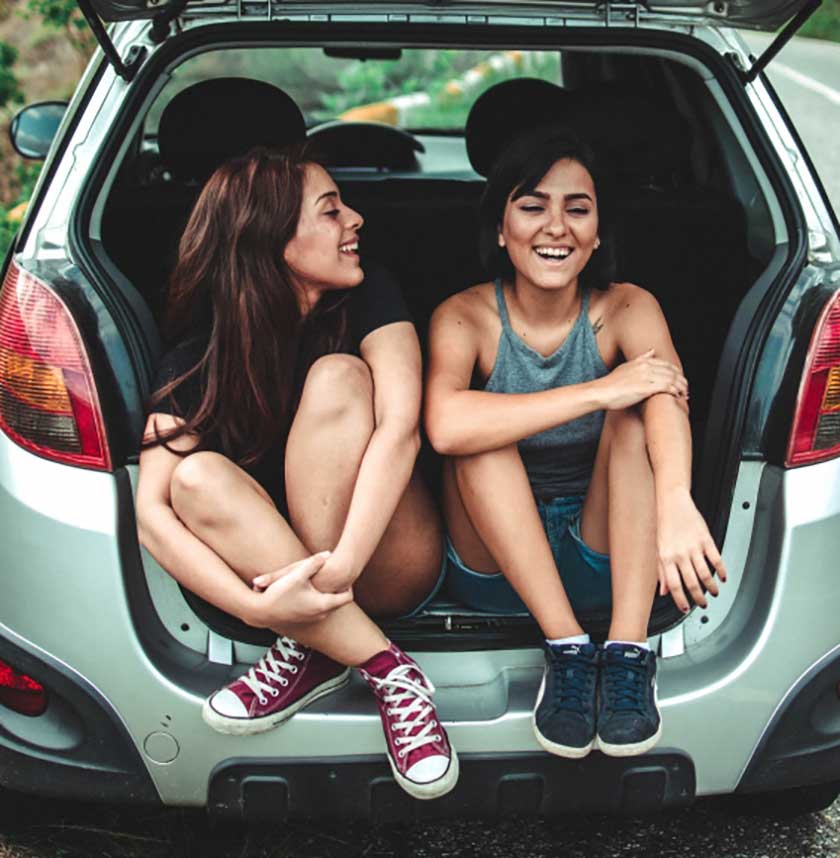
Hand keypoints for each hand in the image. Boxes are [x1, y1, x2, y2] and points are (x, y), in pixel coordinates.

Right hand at [249, 553, 352, 625]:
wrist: (261, 612)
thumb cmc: (279, 594)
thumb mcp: (297, 575)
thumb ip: (313, 563)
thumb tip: (328, 553)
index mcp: (323, 604)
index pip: (348, 597)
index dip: (349, 584)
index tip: (345, 575)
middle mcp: (321, 614)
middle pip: (339, 601)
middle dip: (339, 588)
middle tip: (337, 575)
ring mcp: (313, 618)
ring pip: (328, 605)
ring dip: (328, 594)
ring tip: (324, 581)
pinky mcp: (304, 619)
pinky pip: (318, 608)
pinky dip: (318, 599)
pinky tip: (309, 589)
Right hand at [595, 349, 687, 410]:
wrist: (601, 392)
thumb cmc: (611, 384)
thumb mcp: (626, 366)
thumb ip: (641, 358)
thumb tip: (652, 351)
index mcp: (642, 361)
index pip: (666, 364)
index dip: (675, 372)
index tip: (679, 380)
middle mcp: (645, 367)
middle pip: (671, 371)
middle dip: (681, 380)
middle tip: (685, 388)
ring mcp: (646, 377)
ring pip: (671, 379)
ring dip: (680, 387)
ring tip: (684, 394)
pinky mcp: (646, 388)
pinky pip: (667, 387)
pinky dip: (674, 391)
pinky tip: (677, 396)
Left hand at [657, 489, 726, 611]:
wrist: (672, 503)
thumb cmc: (664, 526)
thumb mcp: (658, 549)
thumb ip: (661, 572)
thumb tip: (662, 592)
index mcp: (666, 558)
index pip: (674, 585)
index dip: (680, 600)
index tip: (685, 609)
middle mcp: (679, 554)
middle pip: (691, 582)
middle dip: (699, 597)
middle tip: (703, 604)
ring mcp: (693, 547)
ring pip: (705, 573)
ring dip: (712, 586)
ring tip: (715, 593)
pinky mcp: (705, 539)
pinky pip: (716, 558)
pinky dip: (721, 570)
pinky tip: (723, 576)